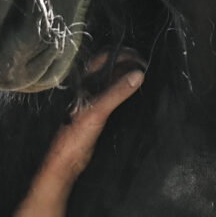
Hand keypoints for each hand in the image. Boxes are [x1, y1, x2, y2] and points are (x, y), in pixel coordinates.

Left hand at [36, 55, 144, 189]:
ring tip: (146, 78)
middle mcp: (87, 87)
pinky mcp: (99, 113)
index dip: (123, 55)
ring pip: (113, 81)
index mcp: (82, 82)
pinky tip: (137, 94)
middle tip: (147, 67)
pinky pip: (115, 95)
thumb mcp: (97, 111)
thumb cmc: (76, 134)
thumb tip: (139, 74)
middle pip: (110, 67)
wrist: (67, 161)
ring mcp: (93, 100)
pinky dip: (126, 91)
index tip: (142, 59)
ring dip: (128, 77)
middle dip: (128, 64)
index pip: (104, 58)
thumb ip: (116, 92)